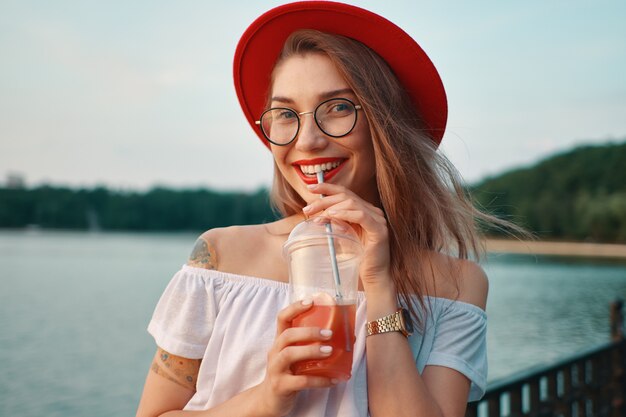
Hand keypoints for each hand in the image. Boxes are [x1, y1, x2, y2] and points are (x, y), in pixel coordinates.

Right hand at [255, 299, 337, 416]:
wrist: (269, 400)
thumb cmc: (287, 373)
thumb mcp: (294, 357)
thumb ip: (310, 346)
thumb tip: (346, 337)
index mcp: (279, 342)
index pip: (282, 318)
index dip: (295, 307)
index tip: (311, 301)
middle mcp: (275, 352)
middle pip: (288, 335)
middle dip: (308, 332)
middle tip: (329, 334)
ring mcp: (276, 369)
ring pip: (290, 355)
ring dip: (311, 351)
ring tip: (329, 352)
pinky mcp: (280, 386)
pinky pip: (300, 381)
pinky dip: (319, 380)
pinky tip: (333, 380)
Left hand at [303, 183, 390, 288]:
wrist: (373, 276)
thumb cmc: (357, 257)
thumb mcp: (342, 236)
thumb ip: (334, 223)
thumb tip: (316, 215)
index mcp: (363, 209)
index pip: (345, 192)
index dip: (327, 188)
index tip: (310, 187)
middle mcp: (372, 211)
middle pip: (346, 195)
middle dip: (324, 200)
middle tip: (307, 209)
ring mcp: (377, 219)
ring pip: (352, 203)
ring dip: (331, 207)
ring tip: (318, 217)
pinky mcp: (379, 229)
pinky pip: (361, 215)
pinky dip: (345, 214)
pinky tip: (333, 216)